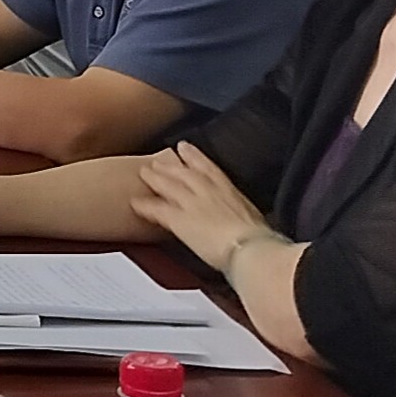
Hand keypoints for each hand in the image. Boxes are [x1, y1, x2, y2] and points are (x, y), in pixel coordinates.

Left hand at [131, 143, 274, 270]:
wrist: (250, 249)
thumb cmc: (260, 240)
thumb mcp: (257, 220)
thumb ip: (246, 217)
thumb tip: (249, 224)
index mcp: (229, 191)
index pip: (209, 168)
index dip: (195, 157)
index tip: (185, 148)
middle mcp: (208, 193)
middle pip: (184, 173)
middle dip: (170, 166)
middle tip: (158, 159)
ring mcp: (192, 204)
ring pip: (168, 186)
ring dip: (155, 178)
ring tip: (144, 173)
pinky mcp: (179, 220)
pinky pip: (157, 210)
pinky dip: (145, 206)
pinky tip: (135, 204)